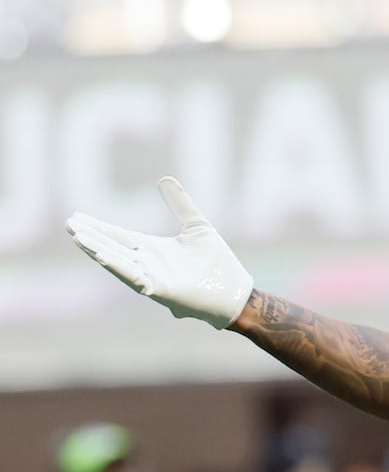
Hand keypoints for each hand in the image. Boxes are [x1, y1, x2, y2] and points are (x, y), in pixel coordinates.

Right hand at [66, 177, 253, 328]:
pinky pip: (136, 279)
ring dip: (99, 251)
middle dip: (91, 238)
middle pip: (113, 249)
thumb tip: (164, 179)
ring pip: (119, 264)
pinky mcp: (162, 292)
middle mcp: (148, 265)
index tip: (77, 217)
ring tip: (79, 238)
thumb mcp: (197, 225)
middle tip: (69, 225)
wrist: (236, 292)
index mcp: (154, 250)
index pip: (119, 236)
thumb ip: (181, 205)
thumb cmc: (218, 264)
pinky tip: (103, 257)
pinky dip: (119, 268)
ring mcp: (153, 279)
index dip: (98, 227)